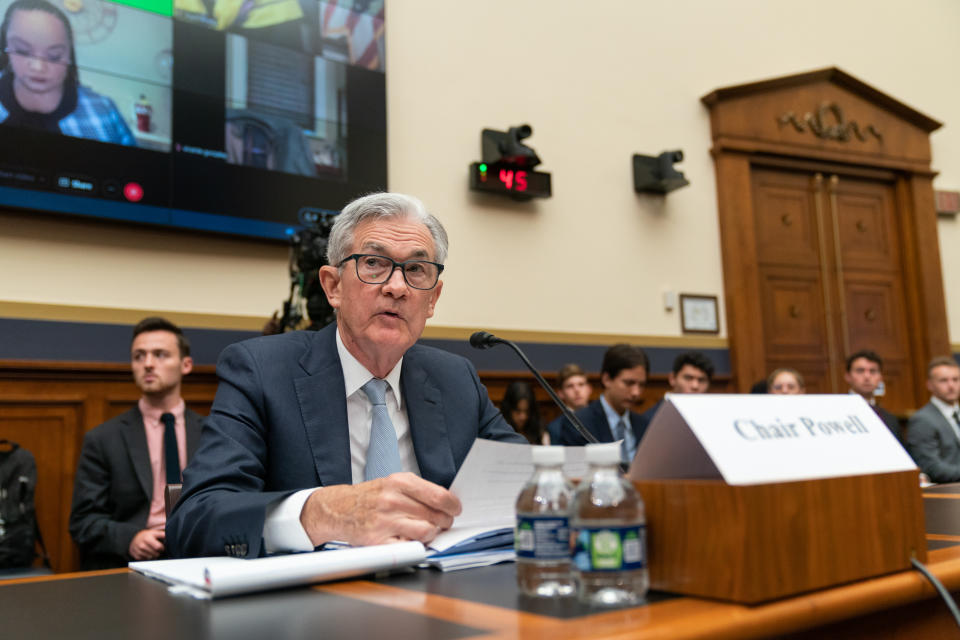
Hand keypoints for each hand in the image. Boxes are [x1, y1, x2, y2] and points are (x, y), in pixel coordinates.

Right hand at [128, 529, 164, 559]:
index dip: (162, 548)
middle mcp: (142, 545)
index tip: (162, 547)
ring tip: (153, 551)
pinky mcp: (136, 555)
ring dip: (153, 555)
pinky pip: (145, 560)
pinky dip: (148, 558)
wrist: (135, 539)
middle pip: (155, 554)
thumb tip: (170, 537)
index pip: (158, 547)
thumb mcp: (154, 533)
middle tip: (157, 550)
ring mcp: (138, 550)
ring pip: (150, 557)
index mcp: (148, 538)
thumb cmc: (147, 536)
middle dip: (158, 553)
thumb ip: (162, 535)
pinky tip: (147, 553)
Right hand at [300, 472, 461, 546]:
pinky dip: (415, 545)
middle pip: (436, 515)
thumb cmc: (371, 497)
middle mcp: (392, 500)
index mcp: (399, 482)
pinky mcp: (378, 541)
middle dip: (444, 521)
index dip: (452, 505)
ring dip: (432, 533)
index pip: (439, 496)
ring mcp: (385, 521)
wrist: (338, 508)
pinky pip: (409, 546)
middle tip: (442, 522)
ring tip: (427, 530)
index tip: (455, 509)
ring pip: (427, 531)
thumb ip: (418, 490)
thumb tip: (447, 502)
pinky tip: (411, 539)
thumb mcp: (393, 483)